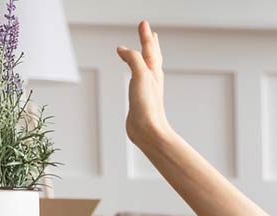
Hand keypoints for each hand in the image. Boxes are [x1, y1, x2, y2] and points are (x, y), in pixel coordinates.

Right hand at [116, 21, 171, 147]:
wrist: (148, 130)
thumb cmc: (147, 105)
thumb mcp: (141, 75)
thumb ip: (133, 58)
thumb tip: (122, 50)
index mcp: (154, 72)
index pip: (150, 48)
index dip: (146, 35)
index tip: (144, 23)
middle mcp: (152, 79)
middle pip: (152, 56)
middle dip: (150, 43)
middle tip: (149, 33)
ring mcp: (146, 88)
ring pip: (146, 67)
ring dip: (144, 56)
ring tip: (143, 51)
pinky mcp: (139, 98)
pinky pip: (137, 79)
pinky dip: (135, 71)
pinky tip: (135, 75)